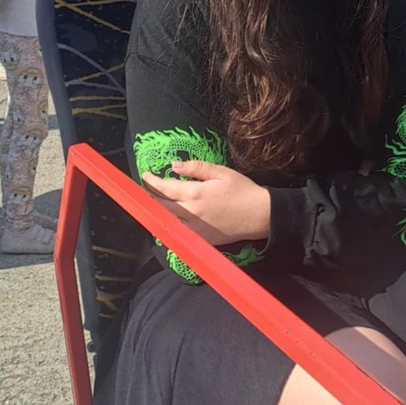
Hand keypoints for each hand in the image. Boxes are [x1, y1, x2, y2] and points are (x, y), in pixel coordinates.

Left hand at [142, 159, 270, 244]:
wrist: (259, 215)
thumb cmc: (243, 190)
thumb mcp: (222, 172)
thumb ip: (196, 167)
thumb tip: (174, 165)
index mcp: (195, 194)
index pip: (164, 188)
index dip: (151, 181)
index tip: (145, 175)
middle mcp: (190, 213)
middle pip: (160, 205)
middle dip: (151, 195)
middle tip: (148, 187)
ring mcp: (193, 229)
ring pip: (167, 219)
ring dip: (159, 210)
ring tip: (157, 201)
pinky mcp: (199, 239)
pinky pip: (178, 231)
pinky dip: (171, 223)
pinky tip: (172, 217)